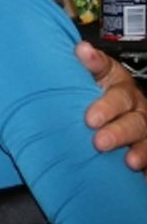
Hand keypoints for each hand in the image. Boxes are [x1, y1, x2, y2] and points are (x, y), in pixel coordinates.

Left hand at [77, 42, 146, 169]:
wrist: (108, 111)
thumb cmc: (98, 90)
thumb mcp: (95, 75)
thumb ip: (90, 63)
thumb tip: (82, 49)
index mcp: (121, 88)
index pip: (117, 93)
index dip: (107, 106)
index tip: (91, 118)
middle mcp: (137, 109)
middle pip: (134, 120)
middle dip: (119, 132)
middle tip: (99, 141)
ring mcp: (144, 130)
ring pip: (146, 140)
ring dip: (140, 151)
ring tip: (131, 162)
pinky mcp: (145, 148)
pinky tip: (143, 174)